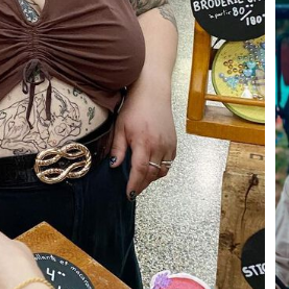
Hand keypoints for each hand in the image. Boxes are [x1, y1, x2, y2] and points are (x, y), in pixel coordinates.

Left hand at [109, 83, 176, 199]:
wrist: (153, 93)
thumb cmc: (135, 107)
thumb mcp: (120, 127)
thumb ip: (118, 148)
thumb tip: (114, 165)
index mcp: (144, 142)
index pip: (139, 171)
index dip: (134, 185)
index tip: (128, 194)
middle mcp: (159, 146)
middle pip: (152, 174)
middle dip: (142, 185)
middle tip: (132, 190)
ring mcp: (169, 145)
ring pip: (162, 171)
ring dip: (151, 178)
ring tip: (141, 179)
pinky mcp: (174, 143)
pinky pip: (168, 163)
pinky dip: (160, 169)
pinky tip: (150, 167)